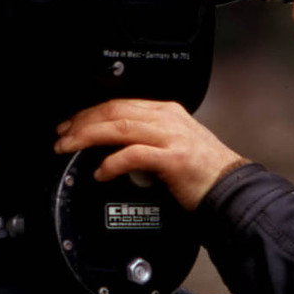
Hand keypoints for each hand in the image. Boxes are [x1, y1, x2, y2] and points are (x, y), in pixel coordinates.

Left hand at [54, 99, 248, 209]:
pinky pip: (133, 154)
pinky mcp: (173, 159)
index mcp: (167, 111)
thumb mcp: (174, 144)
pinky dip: (112, 163)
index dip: (90, 112)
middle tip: (62, 136)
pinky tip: (100, 172)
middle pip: (115, 110)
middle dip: (82, 122)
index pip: (120, 103)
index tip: (70, 125)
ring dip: (88, 136)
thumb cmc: (203, 173)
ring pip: (119, 126)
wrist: (232, 190)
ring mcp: (171, 136)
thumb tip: (112, 145)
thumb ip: (148, 138)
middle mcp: (168, 118)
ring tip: (69, 148)